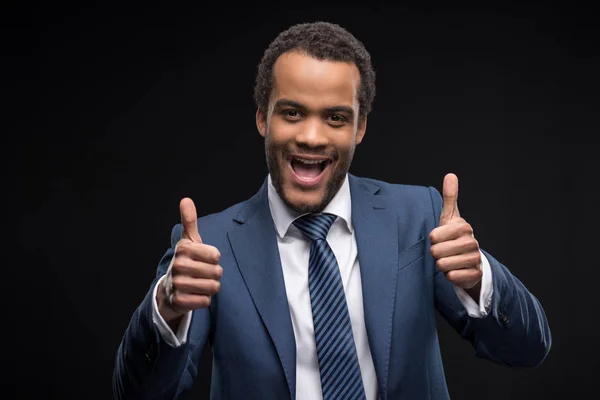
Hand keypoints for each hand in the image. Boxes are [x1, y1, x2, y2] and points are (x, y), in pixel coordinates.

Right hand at [157, 198, 222, 322]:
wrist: (169, 290)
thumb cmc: (186, 261)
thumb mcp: (188, 241)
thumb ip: (189, 221)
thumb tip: (186, 199)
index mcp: (183, 249)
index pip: (216, 255)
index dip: (214, 259)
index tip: (204, 259)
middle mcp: (178, 265)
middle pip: (217, 272)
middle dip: (214, 275)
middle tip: (202, 274)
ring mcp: (177, 284)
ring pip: (213, 287)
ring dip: (210, 287)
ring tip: (200, 284)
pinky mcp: (179, 301)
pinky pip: (205, 301)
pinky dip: (204, 300)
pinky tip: (195, 295)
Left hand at [429, 173, 481, 295]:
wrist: (469, 260)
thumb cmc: (455, 236)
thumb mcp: (450, 217)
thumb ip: (450, 197)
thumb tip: (450, 175)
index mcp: (463, 227)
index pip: (433, 236)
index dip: (433, 240)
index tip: (441, 238)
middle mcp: (471, 242)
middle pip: (436, 252)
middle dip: (436, 254)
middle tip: (444, 251)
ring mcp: (474, 259)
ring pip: (443, 265)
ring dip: (442, 265)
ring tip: (450, 260)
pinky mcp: (474, 275)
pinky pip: (452, 276)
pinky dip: (450, 275)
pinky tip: (456, 270)